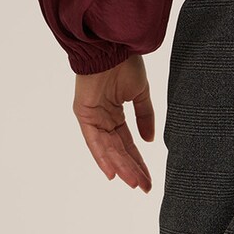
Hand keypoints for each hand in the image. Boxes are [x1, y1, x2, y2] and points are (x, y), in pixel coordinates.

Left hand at [72, 55, 154, 191]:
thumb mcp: (140, 94)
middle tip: (145, 187)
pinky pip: (94, 141)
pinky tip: (112, 173)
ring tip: (135, 183)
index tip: (149, 179)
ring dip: (121, 167)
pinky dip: (102, 157)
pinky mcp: (84, 114)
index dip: (138, 162)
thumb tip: (149, 140)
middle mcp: (103, 119)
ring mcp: (93, 117)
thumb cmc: (125, 63)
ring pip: (108, 149)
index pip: (128, 144)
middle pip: (119, 151)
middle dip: (132, 170)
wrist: (112, 46)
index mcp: (115, 114)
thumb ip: (145, 117)